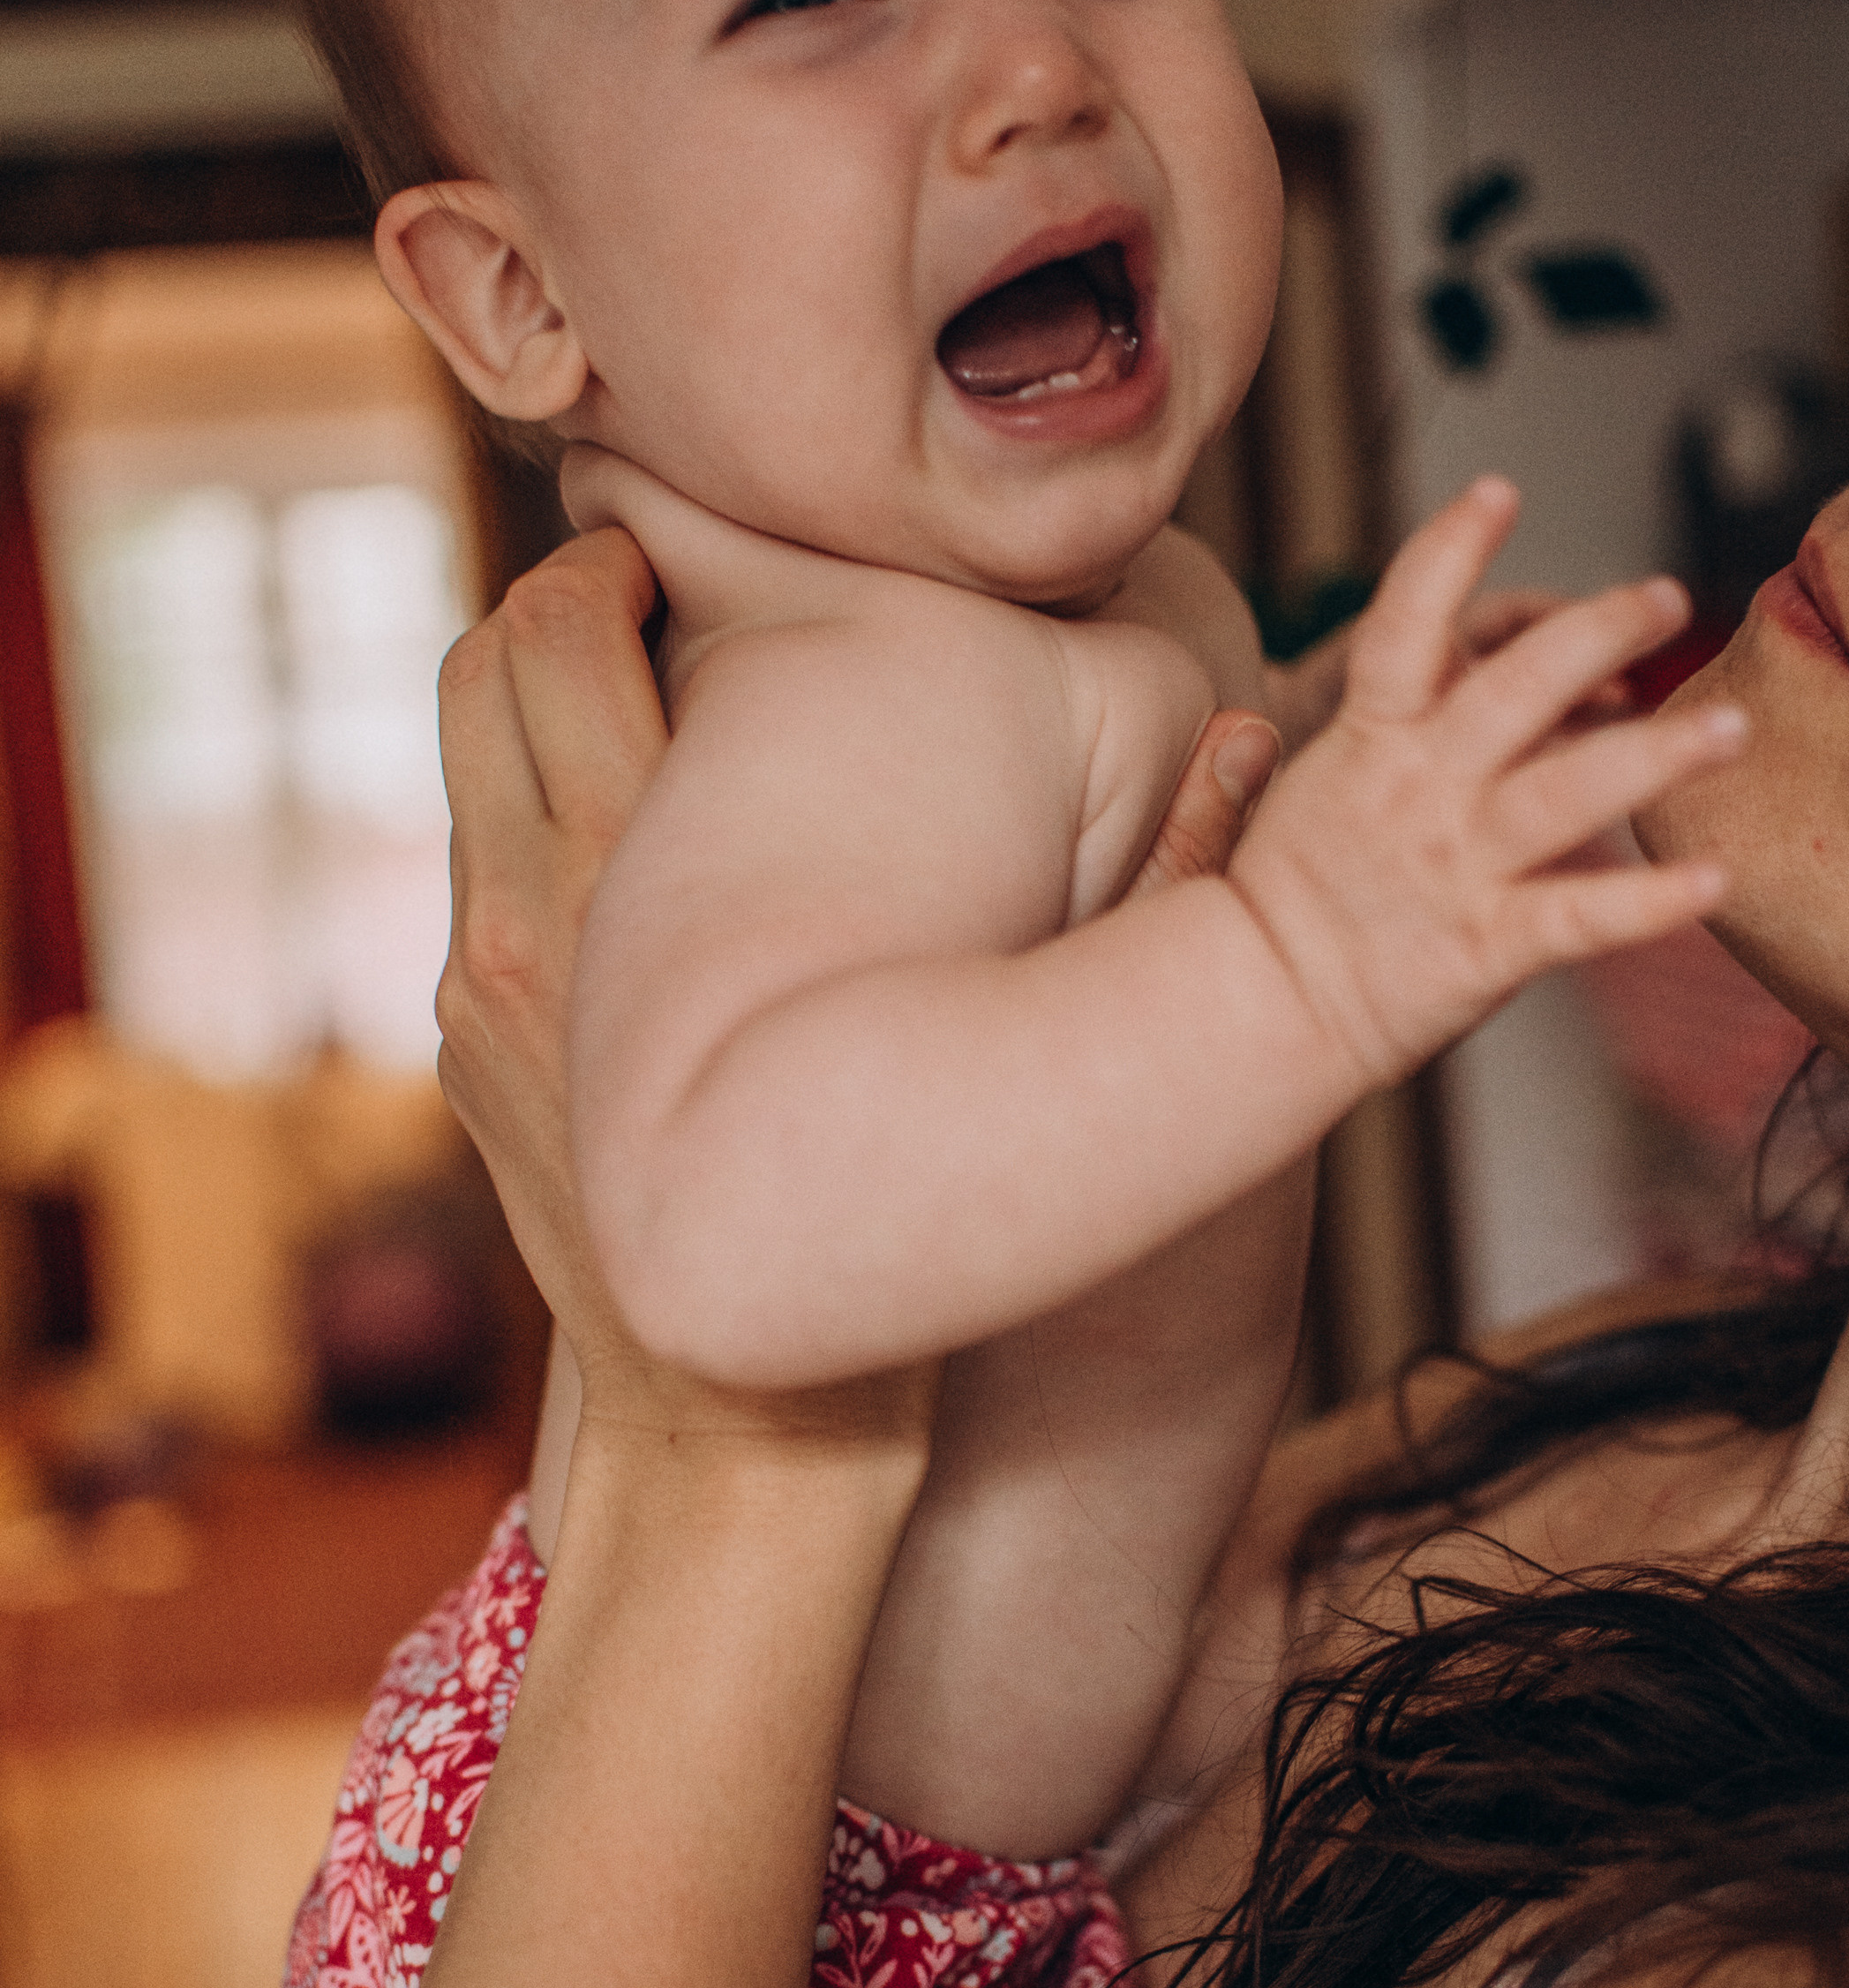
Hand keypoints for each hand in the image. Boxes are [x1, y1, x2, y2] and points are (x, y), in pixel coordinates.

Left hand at [434, 536, 1275, 1386]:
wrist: (737, 1442)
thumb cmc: (880, 1253)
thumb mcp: (995, 1045)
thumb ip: (1116, 893)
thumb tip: (1247, 746)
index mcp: (636, 882)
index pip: (568, 634)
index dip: (616, 557)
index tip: (675, 545)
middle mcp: (527, 923)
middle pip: (482, 670)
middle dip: (555, 600)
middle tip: (644, 589)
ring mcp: (479, 996)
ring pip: (462, 771)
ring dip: (536, 711)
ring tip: (639, 704)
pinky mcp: (465, 1060)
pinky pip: (478, 885)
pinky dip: (536, 836)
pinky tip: (642, 872)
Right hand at [1230, 478, 1741, 1092]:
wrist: (1250, 1007)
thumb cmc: (1272, 904)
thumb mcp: (1287, 796)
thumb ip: (1314, 740)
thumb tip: (1297, 702)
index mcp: (1368, 741)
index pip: (1406, 620)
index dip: (1449, 549)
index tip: (1497, 491)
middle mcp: (1419, 789)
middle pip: (1520, 685)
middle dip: (1600, 629)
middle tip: (1665, 597)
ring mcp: (1456, 865)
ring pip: (1572, 791)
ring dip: (1658, 753)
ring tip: (1730, 726)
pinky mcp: (1485, 944)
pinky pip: (1581, 916)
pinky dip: (1651, 901)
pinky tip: (1715, 878)